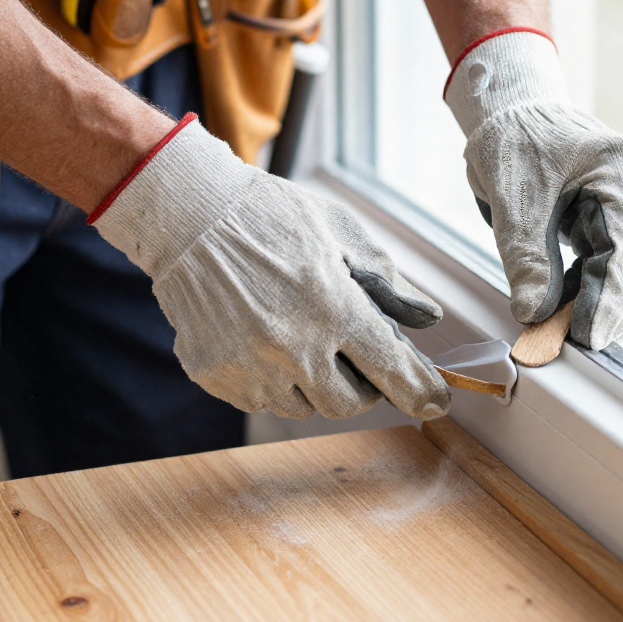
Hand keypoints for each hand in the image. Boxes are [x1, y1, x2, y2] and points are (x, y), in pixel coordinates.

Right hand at [91, 116, 449, 418]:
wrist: (188, 214)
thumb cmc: (270, 214)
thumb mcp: (339, 232)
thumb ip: (387, 281)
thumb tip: (427, 317)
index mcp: (331, 306)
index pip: (390, 368)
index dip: (418, 390)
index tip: (434, 403)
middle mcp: (291, 345)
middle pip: (347, 403)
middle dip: (362, 385)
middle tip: (355, 355)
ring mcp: (248, 365)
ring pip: (302, 406)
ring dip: (314, 383)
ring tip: (301, 338)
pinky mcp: (214, 374)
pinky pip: (261, 399)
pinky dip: (273, 381)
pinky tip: (263, 339)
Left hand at [445, 30, 622, 350]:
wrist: (512, 113)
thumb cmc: (512, 143)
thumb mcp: (511, 201)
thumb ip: (524, 257)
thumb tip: (533, 315)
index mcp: (622, 168)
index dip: (610, 300)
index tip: (588, 337)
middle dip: (617, 310)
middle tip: (578, 343)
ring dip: (606, 303)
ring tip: (567, 330)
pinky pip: (620, 261)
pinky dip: (595, 288)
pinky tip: (567, 306)